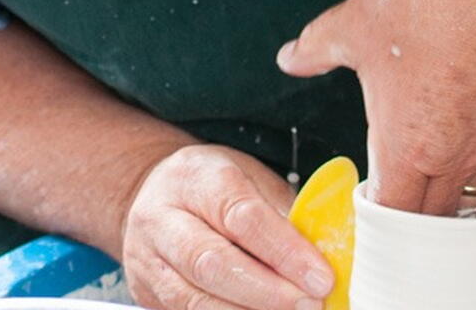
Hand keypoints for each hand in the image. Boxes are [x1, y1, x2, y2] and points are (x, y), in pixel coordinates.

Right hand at [122, 144, 333, 309]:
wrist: (156, 195)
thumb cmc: (213, 187)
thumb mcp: (249, 179)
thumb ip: (284, 213)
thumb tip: (328, 253)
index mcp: (196, 178)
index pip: (242, 216)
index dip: (285, 251)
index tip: (321, 277)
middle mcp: (162, 217)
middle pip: (212, 263)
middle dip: (267, 292)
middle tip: (310, 304)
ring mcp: (148, 258)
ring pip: (195, 299)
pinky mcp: (147, 291)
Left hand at [277, 0, 475, 215]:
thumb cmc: (433, 4)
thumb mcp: (354, 23)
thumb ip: (316, 48)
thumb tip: (290, 57)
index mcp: (405, 146)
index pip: (389, 216)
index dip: (372, 223)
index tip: (358, 214)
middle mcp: (450, 157)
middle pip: (430, 223)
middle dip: (407, 228)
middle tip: (386, 218)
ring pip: (462, 199)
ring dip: (440, 205)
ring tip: (416, 192)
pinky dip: (465, 171)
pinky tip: (448, 143)